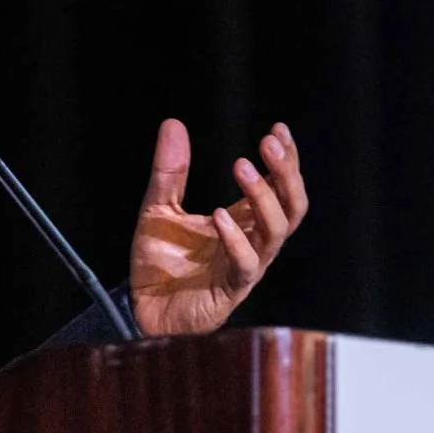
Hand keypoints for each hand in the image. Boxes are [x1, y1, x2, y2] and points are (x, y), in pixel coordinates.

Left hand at [128, 118, 308, 337]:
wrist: (142, 309)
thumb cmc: (160, 262)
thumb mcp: (158, 207)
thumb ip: (169, 171)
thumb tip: (173, 123)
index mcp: (244, 220)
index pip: (281, 186)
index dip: (286, 159)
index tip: (278, 129)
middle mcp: (253, 240)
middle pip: (292, 205)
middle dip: (286, 172)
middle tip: (270, 142)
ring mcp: (246, 266)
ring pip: (276, 231)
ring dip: (264, 196)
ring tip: (242, 166)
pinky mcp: (231, 290)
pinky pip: (247, 264)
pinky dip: (236, 239)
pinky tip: (220, 216)